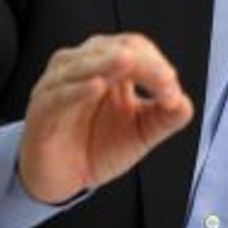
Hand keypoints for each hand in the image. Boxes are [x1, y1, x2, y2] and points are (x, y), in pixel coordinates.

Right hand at [17, 33, 193, 203]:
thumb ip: (165, 118)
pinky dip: (77, 89)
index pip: (135, 47)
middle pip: (113, 49)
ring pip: (82, 64)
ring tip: (129, 63)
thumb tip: (186, 105)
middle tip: (164, 82)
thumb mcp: (140, 132)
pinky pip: (59, 94)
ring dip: (107, 63)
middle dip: (142, 62)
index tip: (172, 92)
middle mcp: (81, 66)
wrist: (61, 179)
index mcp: (108, 64)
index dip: (156, 64)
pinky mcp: (42, 110)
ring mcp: (58, 85)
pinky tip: (96, 87)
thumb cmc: (98, 146)